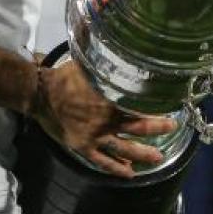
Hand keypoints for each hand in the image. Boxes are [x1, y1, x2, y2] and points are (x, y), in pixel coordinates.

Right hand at [31, 60, 176, 177]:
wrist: (40, 94)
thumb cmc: (64, 77)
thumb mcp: (87, 64)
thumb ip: (104, 60)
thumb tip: (116, 41)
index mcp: (109, 98)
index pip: (139, 105)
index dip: (155, 107)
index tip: (169, 105)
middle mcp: (107, 119)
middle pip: (138, 127)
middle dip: (158, 128)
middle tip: (172, 127)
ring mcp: (96, 136)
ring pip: (124, 148)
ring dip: (143, 154)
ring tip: (158, 157)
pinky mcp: (84, 146)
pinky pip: (103, 162)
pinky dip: (117, 168)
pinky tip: (130, 173)